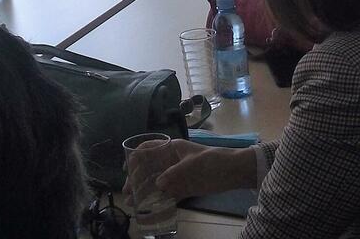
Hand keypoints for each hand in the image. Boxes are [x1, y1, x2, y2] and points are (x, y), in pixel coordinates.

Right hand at [125, 141, 255, 202]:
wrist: (233, 171)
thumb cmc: (212, 159)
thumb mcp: (193, 163)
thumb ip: (175, 173)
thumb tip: (157, 184)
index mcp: (171, 148)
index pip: (148, 149)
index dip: (136, 157)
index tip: (127, 168)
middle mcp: (170, 162)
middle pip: (148, 169)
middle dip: (135, 179)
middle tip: (127, 191)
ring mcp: (176, 176)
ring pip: (155, 184)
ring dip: (143, 192)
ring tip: (133, 203)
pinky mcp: (183, 189)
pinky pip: (167, 196)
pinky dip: (158, 202)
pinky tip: (149, 210)